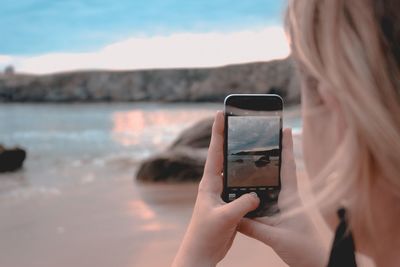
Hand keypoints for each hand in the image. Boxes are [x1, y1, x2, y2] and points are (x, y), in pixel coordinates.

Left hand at [172, 111, 259, 266]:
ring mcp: (222, 194)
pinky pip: (241, 187)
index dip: (218, 132)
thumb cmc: (205, 234)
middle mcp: (214, 185)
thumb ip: (241, 205)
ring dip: (240, 159)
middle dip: (230, 139)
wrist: (201, 252)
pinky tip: (258, 176)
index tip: (220, 113)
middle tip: (238, 122)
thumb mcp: (224, 218)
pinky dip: (248, 179)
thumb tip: (256, 194)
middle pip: (224, 156)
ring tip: (251, 144)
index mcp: (209, 183)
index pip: (214, 152)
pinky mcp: (229, 204)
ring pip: (234, 171)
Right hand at [238, 129, 327, 266]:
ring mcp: (284, 206)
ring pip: (269, 186)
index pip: (287, 166)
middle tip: (255, 141)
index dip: (285, 147)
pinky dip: (255, 195)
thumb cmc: (304, 249)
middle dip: (268, 155)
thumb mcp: (275, 238)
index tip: (283, 128)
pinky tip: (244, 194)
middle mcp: (287, 198)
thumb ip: (253, 227)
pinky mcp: (280, 216)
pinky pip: (265, 201)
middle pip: (276, 171)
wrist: (317, 263)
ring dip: (259, 175)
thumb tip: (233, 216)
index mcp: (290, 197)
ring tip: (244, 163)